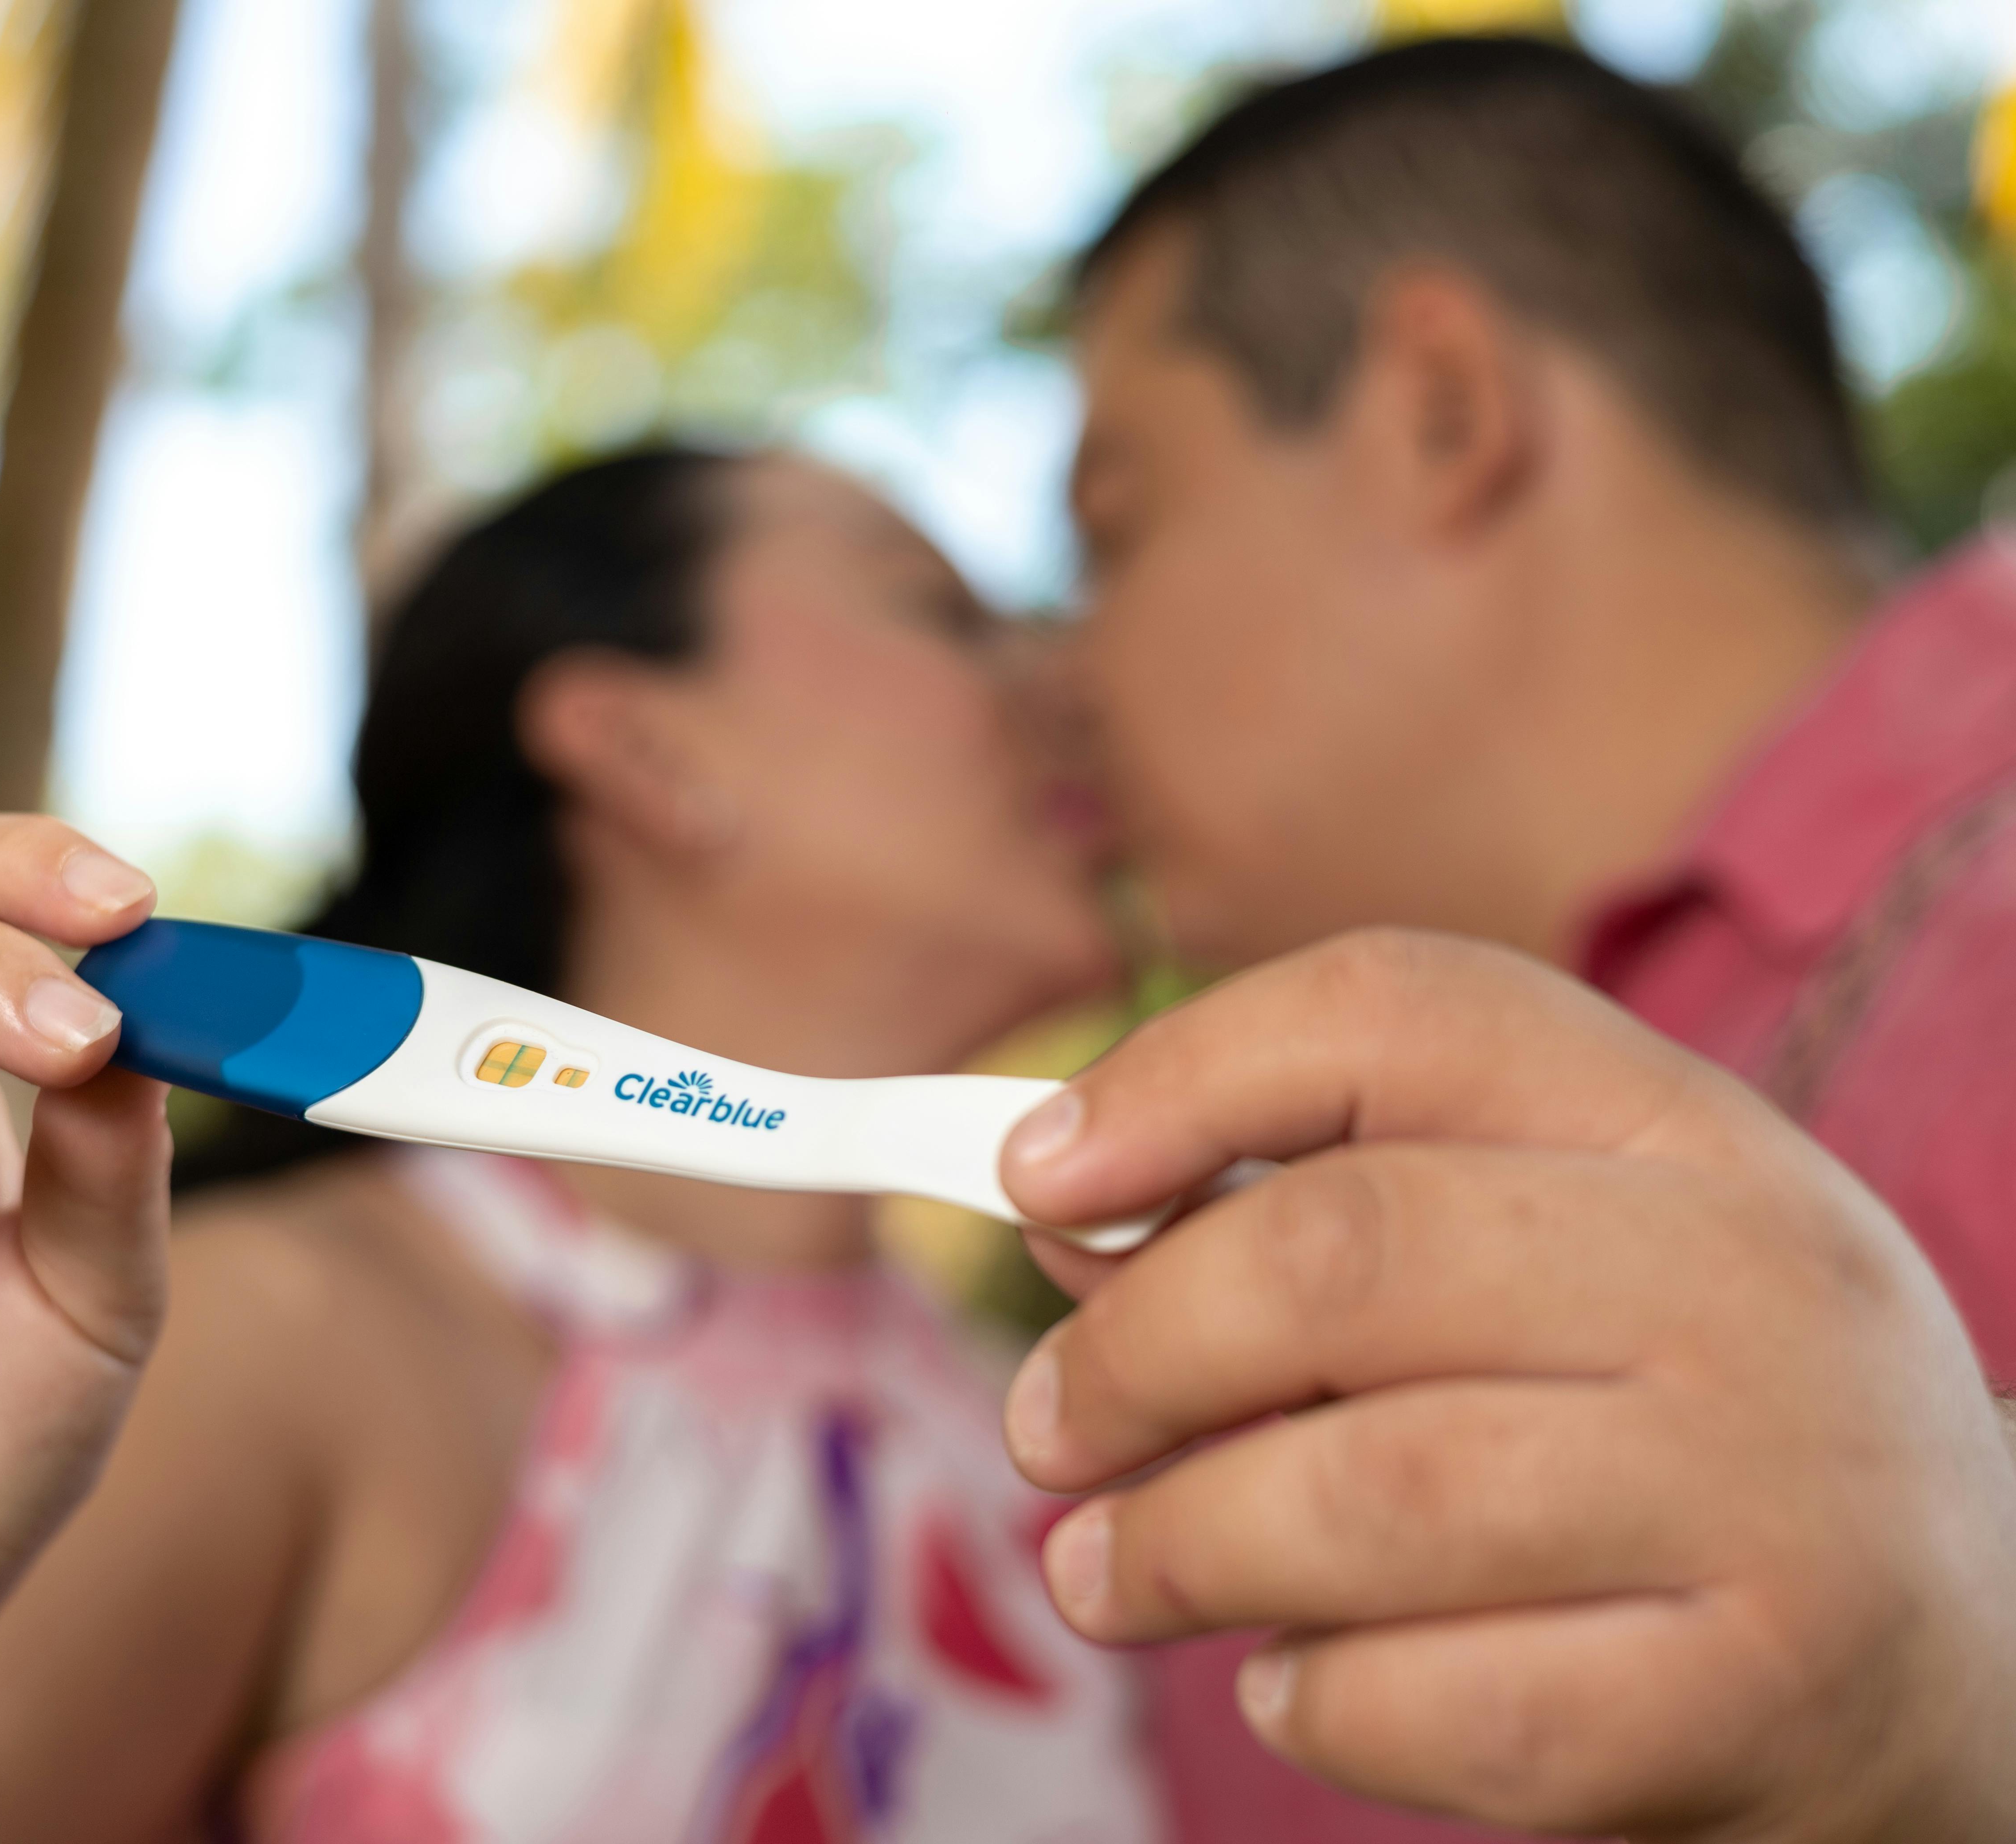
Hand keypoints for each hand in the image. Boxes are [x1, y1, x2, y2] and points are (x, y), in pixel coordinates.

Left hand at [998, 930, 2015, 1840]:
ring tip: (1102, 1576)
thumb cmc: (1678, 1426)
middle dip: (1136, 1351)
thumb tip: (1067, 1222)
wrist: (1971, 1654)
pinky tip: (1298, 1682)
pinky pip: (1439, 1702)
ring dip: (1175, 1545)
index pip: (1394, 1008)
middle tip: (1044, 1429)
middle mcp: (1745, 1280)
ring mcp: (1771, 1494)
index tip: (1036, 1176)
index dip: (1177, 1074)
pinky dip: (1314, 1700)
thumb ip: (1320, 1221)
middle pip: (1344, 1253)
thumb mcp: (1549, 1266)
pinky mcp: (1750, 1702)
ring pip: (1365, 1494)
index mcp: (1682, 1128)